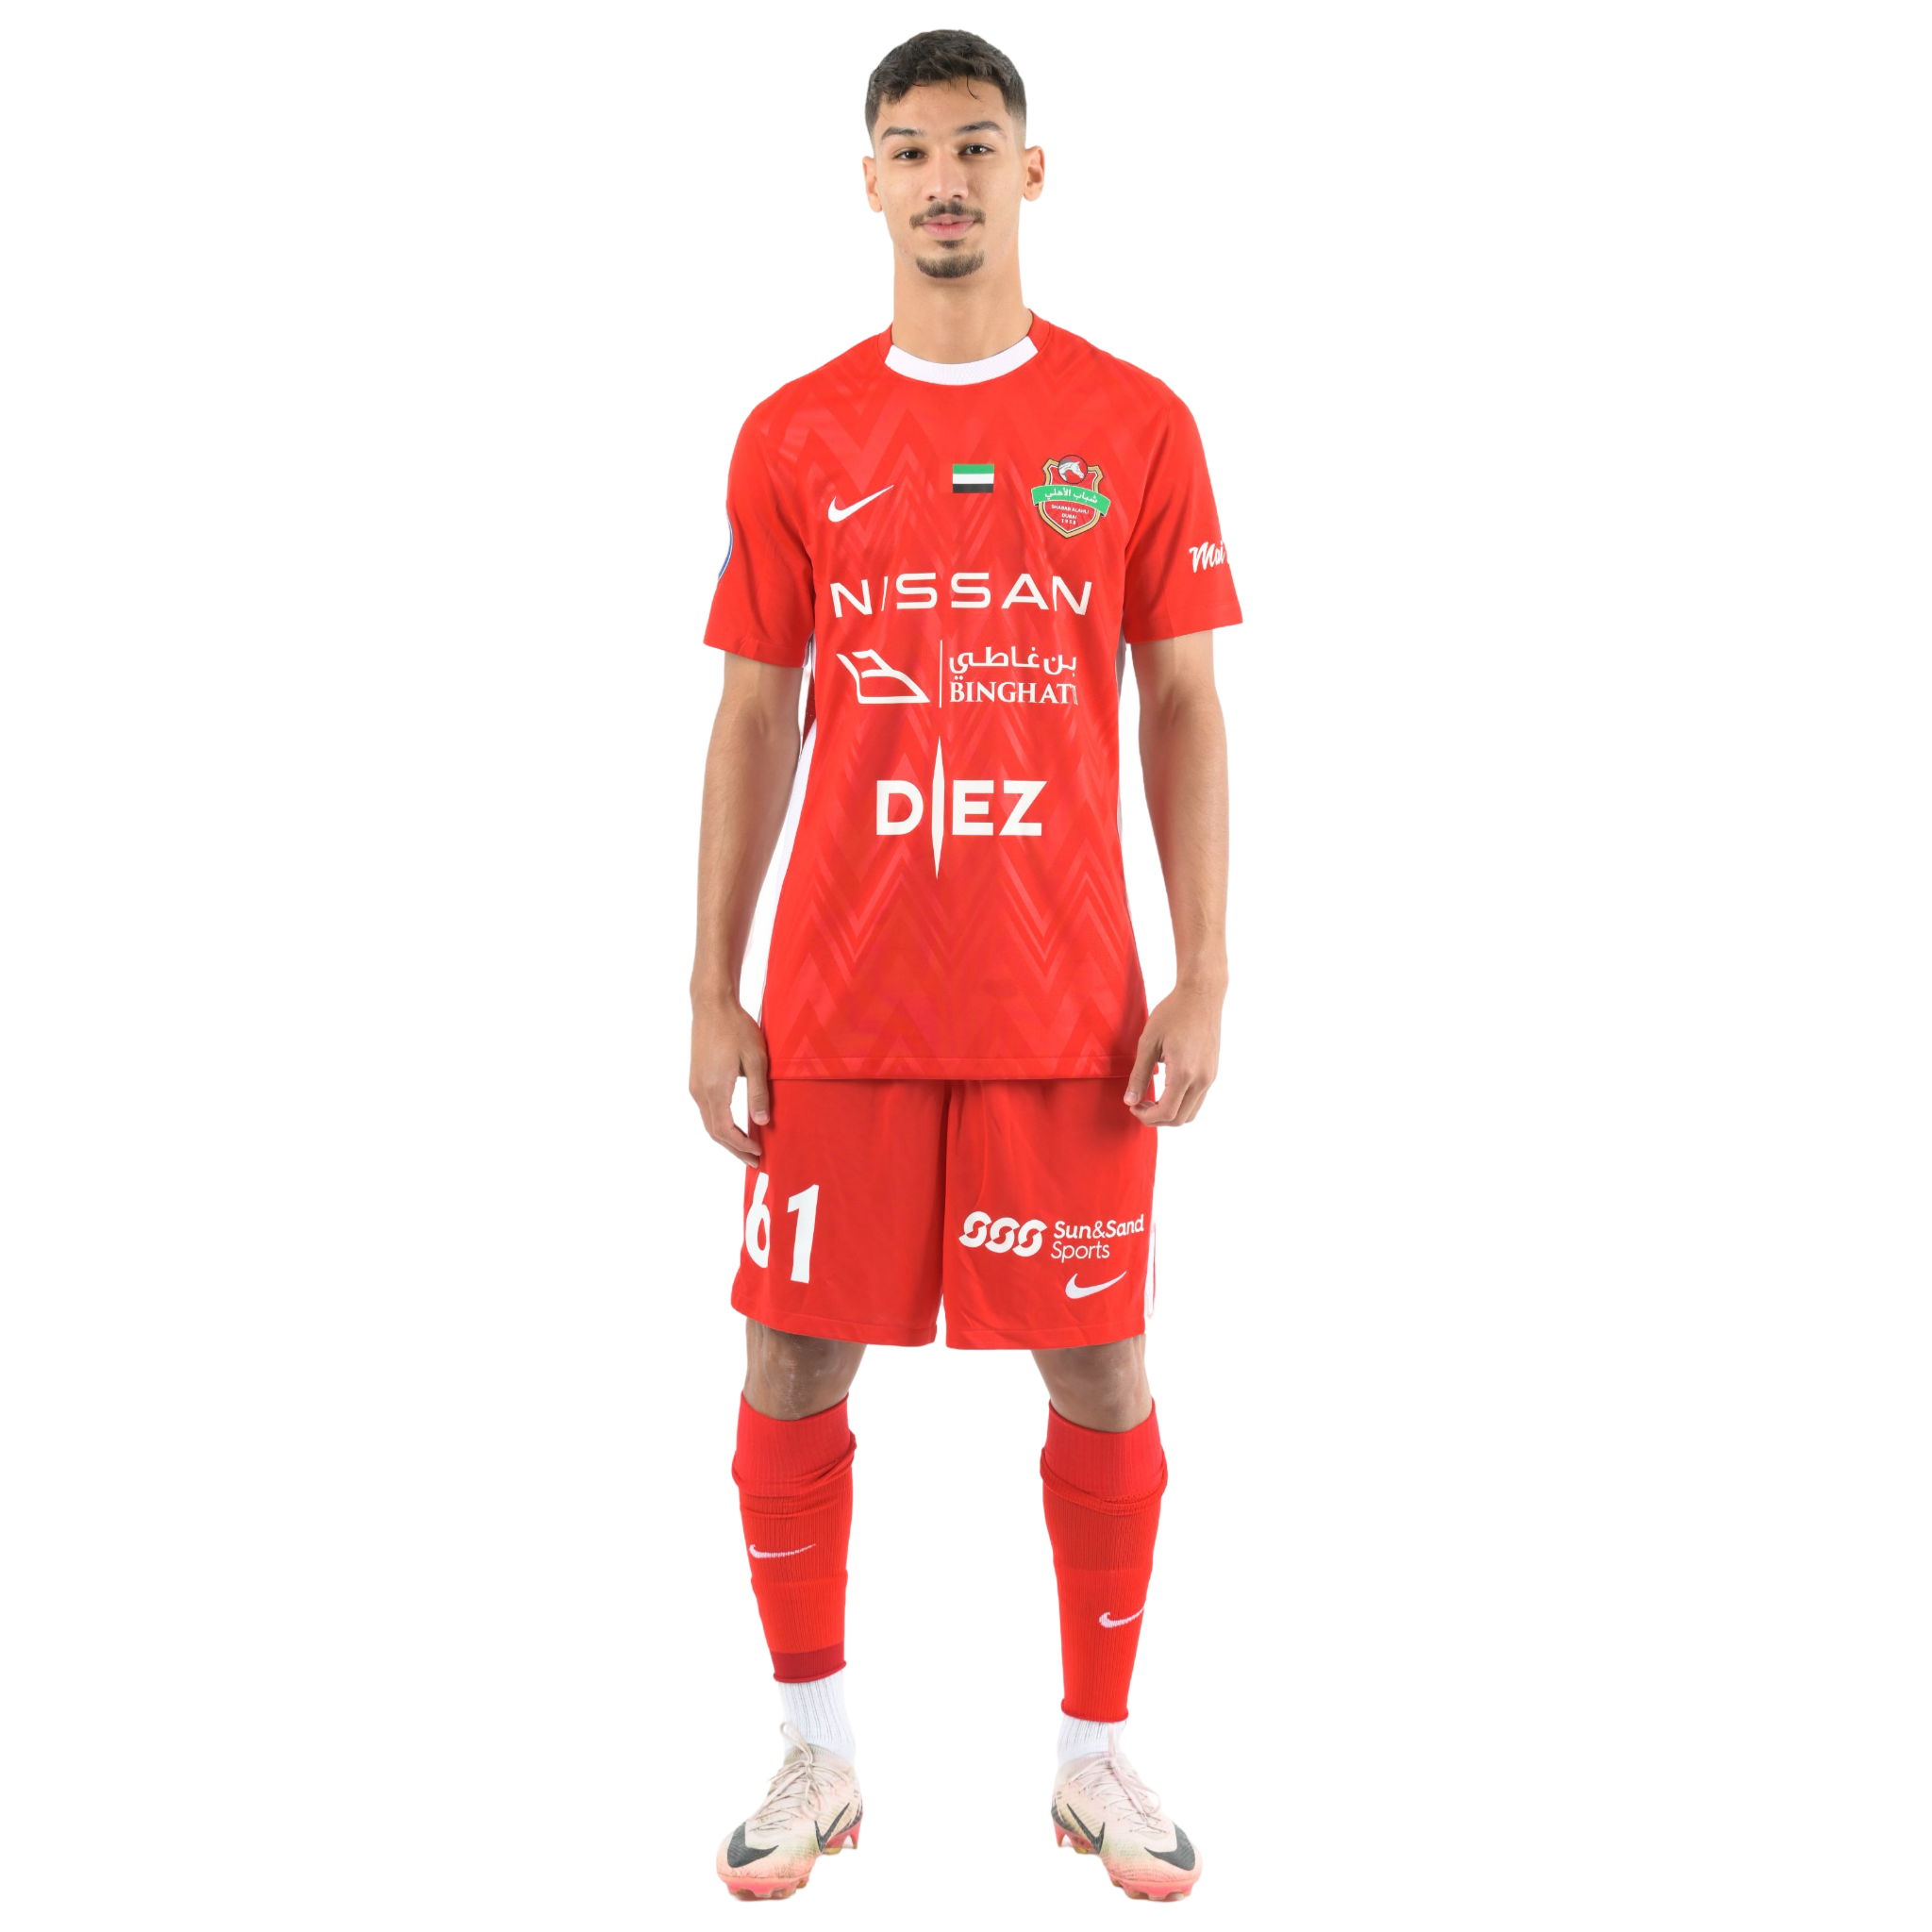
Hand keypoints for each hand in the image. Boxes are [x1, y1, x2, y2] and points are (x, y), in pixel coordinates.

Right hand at [688, 994, 770, 1166]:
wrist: (712, 1006)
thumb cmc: (736, 1029)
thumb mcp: (756, 1060)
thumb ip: (758, 1092)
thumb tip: (763, 1122)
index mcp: (715, 1089)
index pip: (726, 1130)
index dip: (742, 1146)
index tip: (759, 1154)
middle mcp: (700, 1092)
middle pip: (713, 1132)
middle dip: (733, 1149)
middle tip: (753, 1161)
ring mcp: (694, 1086)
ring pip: (707, 1123)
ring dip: (725, 1139)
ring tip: (744, 1148)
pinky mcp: (695, 1080)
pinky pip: (704, 1111)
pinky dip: (718, 1124)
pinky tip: (733, 1125)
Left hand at [1124, 983, 1225, 1127]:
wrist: (1202, 995)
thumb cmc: (1173, 1013)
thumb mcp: (1148, 1042)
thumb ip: (1139, 1074)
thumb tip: (1130, 1100)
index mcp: (1184, 1073)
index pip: (1166, 1113)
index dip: (1146, 1117)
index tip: (1132, 1105)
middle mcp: (1202, 1080)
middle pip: (1180, 1120)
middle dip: (1156, 1120)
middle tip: (1139, 1105)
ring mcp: (1210, 1077)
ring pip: (1191, 1114)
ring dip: (1170, 1115)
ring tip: (1152, 1100)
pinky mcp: (1213, 1072)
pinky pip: (1198, 1101)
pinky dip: (1181, 1105)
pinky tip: (1166, 1091)